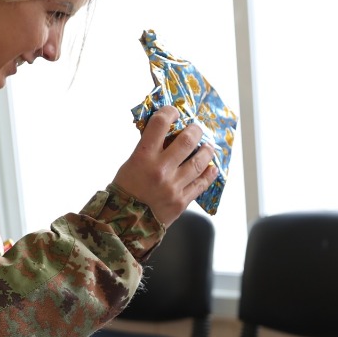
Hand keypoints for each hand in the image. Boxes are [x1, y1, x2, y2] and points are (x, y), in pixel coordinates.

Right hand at [112, 106, 216, 226]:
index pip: (160, 124)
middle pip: (187, 141)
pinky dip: (209, 174)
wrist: (124, 225)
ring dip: (207, 151)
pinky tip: (212, 168)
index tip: (174, 111)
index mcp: (143, 157)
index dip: (169, 112)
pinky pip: (201, 184)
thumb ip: (147, 150)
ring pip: (199, 162)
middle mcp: (161, 170)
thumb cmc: (125, 192)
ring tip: (209, 146)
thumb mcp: (129, 164)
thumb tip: (165, 135)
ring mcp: (173, 187)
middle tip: (197, 129)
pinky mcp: (181, 202)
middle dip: (195, 131)